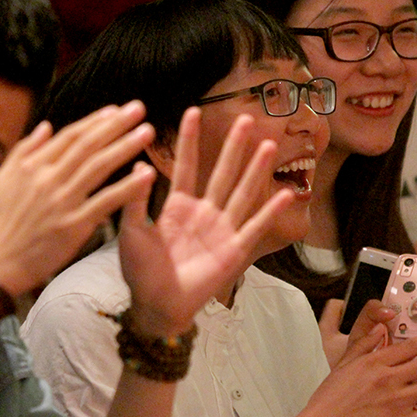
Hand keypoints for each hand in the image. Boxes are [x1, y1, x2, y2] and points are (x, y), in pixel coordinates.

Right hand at [0, 101, 157, 295]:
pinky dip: (127, 188)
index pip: (70, 136)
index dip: (95, 121)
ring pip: (99, 167)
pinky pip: (105, 202)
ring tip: (147, 132)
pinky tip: (147, 175)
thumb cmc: (2, 222)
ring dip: (125, 147)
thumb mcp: (3, 179)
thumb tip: (47, 126)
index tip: (116, 110)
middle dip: (115, 125)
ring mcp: (62, 201)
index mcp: (32, 166)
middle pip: (87, 145)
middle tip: (138, 109)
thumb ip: (24, 149)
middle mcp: (48, 178)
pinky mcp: (74, 225)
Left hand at [118, 108, 294, 337]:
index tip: (193, 111)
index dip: (189, 140)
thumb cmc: (139, 272)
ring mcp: (221, 231)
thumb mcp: (130, 232)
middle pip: (222, 173)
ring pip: (242, 193)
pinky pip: (254, 227)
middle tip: (247, 119)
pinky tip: (286, 193)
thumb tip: (137, 164)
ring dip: (256, 170)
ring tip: (269, 145)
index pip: (186, 166)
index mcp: (177, 206)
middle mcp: (203, 213)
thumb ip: (134, 200)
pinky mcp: (233, 251)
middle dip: (234, 147)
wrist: (155, 306)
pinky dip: (269, 211)